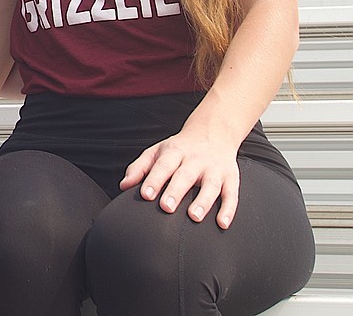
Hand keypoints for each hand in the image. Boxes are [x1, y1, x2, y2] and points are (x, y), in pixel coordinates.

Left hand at [120, 131, 240, 228]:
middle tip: (166, 207)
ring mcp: (215, 168)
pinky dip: (229, 209)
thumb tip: (124, 186)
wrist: (213, 132)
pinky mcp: (231, 178)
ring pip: (211, 185)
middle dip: (175, 191)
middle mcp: (195, 159)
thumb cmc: (180, 148)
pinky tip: (222, 223)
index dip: (154, 180)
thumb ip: (140, 168)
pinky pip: (232, 194)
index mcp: (175, 152)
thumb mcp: (157, 151)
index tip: (145, 194)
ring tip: (194, 216)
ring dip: (203, 201)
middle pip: (185, 175)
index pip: (163, 165)